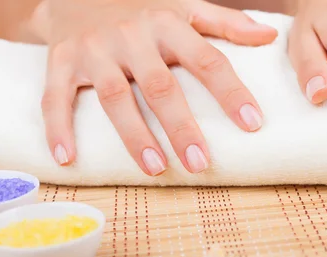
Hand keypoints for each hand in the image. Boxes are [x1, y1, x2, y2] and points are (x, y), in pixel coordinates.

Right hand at [27, 0, 276, 174]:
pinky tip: (67, 159)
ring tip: (155, 170)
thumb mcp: (185, 5)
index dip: (231, 92)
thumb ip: (225, 22)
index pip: (207, 60)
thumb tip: (270, 35)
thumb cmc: (143, 7)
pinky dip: (58, 127)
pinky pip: (55, 96)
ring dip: (134, 136)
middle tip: (201, 164)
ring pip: (114, 97)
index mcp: (168, 24)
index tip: (253, 124)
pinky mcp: (61, 60)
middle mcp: (131, 36)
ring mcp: (94, 49)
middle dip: (181, 127)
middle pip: (160, 86)